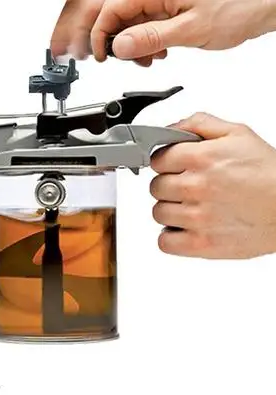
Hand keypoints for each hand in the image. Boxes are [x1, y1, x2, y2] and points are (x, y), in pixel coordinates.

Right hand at [51, 0, 275, 62]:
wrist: (264, 4)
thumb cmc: (239, 7)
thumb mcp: (190, 29)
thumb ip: (150, 38)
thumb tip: (118, 45)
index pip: (112, 9)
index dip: (101, 35)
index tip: (102, 56)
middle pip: (118, 15)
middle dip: (117, 41)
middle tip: (127, 61)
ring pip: (131, 21)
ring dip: (132, 45)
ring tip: (149, 58)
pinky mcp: (171, 4)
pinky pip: (146, 22)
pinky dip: (146, 41)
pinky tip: (157, 51)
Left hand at [150, 114, 275, 258]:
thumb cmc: (268, 173)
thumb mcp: (239, 134)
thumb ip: (200, 125)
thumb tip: (171, 128)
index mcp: (204, 158)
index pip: (158, 159)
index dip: (166, 162)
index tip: (174, 166)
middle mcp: (196, 187)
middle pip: (155, 187)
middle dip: (169, 185)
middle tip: (189, 187)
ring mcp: (196, 217)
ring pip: (158, 213)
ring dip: (171, 210)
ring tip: (193, 206)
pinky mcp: (199, 244)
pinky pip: (163, 241)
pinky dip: (171, 236)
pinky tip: (187, 227)